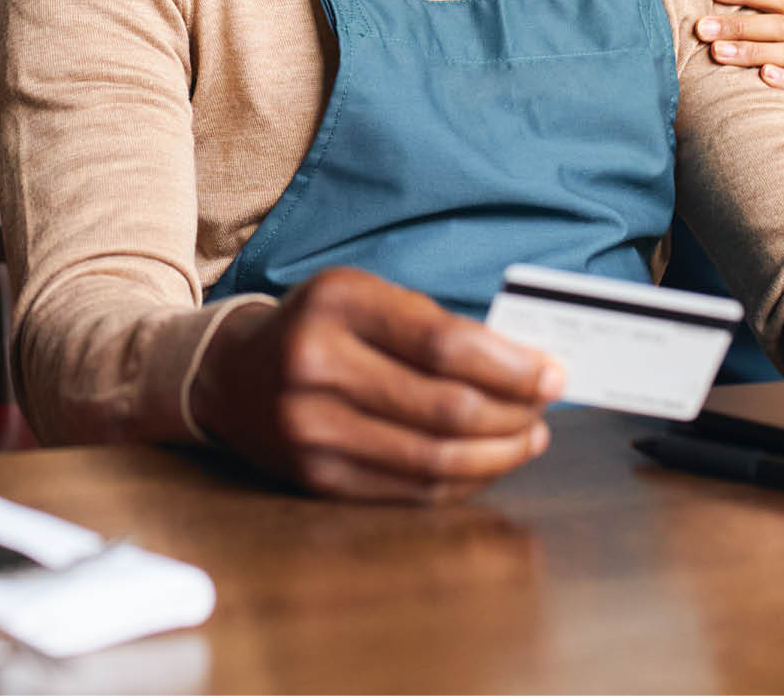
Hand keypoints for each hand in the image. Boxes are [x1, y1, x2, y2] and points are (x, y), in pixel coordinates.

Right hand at [190, 267, 564, 500]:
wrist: (230, 374)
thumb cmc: (318, 325)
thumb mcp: (364, 294)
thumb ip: (432, 323)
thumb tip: (520, 364)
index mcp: (338, 304)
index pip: (444, 344)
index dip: (510, 365)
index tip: (554, 372)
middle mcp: (319, 367)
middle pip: (444, 406)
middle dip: (513, 411)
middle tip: (548, 405)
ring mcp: (312, 430)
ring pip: (431, 457)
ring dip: (497, 453)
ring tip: (530, 436)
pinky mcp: (316, 479)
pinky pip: (407, 489)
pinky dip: (460, 479)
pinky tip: (488, 461)